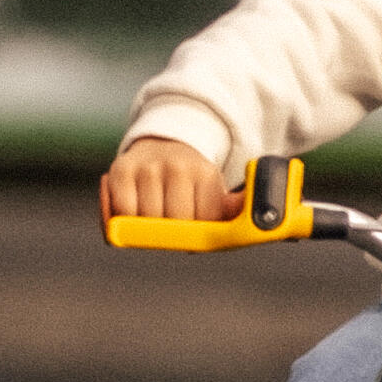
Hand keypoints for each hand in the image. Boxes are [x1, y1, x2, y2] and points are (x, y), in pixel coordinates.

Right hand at [101, 138, 228, 231]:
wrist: (161, 146)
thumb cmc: (189, 183)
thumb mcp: (215, 193)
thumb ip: (234, 210)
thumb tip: (261, 217)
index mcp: (206, 174)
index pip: (202, 221)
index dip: (195, 236)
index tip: (191, 232)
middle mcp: (177, 166)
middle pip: (174, 223)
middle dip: (172, 234)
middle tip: (170, 229)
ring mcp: (148, 167)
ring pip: (145, 220)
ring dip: (146, 229)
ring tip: (153, 219)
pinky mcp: (120, 169)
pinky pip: (120, 212)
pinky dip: (123, 221)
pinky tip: (133, 214)